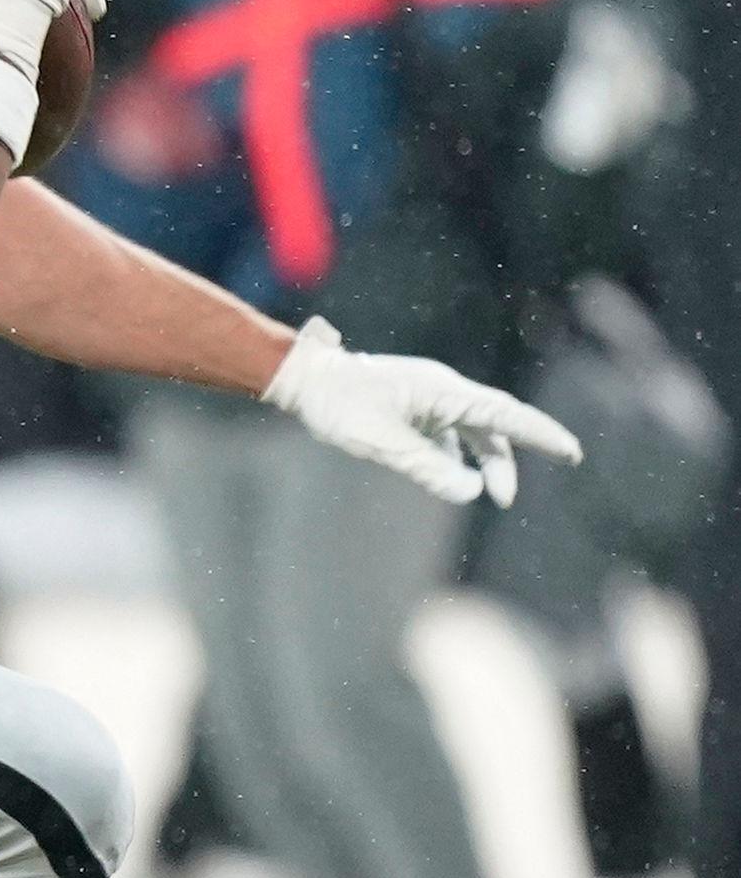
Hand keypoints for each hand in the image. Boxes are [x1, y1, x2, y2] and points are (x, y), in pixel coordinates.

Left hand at [261, 316, 582, 505]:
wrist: (307, 379)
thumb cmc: (341, 406)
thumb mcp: (384, 444)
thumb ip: (428, 468)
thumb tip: (470, 492)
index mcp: (444, 392)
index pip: (504, 415)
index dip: (540, 434)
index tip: (571, 452)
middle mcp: (443, 391)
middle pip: (491, 427)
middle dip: (506, 462)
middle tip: (509, 499)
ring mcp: (429, 396)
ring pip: (470, 431)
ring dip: (482, 461)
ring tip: (490, 494)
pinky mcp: (413, 405)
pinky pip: (448, 430)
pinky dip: (457, 454)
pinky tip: (455, 476)